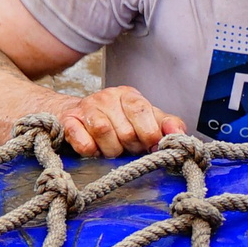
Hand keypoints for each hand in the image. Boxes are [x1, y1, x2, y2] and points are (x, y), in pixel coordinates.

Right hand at [55, 87, 185, 157]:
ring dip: (110, 150)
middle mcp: (107, 97)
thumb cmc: (115, 123)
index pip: (143, 111)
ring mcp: (86, 107)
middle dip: (129, 147)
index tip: (151, 147)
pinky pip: (83, 142)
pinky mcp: (69, 121)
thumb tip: (179, 134)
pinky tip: (94, 149)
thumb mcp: (144, 120)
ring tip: (110, 148)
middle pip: (126, 129)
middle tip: (127, 148)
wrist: (74, 117)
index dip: (149, 133)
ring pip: (104, 133)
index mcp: (128, 95)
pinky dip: (91, 151)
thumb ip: (164, 125)